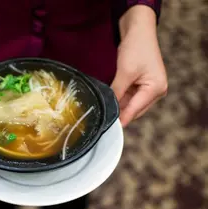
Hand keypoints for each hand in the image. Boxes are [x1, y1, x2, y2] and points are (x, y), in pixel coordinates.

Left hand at [111, 6, 167, 126]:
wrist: (138, 29)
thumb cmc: (136, 48)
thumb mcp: (124, 72)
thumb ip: (116, 92)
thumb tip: (108, 109)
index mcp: (156, 89)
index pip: (135, 110)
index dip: (121, 119)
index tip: (108, 129)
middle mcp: (156, 91)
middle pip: (134, 110)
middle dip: (119, 113)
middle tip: (101, 121)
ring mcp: (149, 88)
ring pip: (130, 104)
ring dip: (118, 106)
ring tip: (103, 111)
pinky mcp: (141, 84)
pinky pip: (128, 97)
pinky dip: (119, 98)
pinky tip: (108, 101)